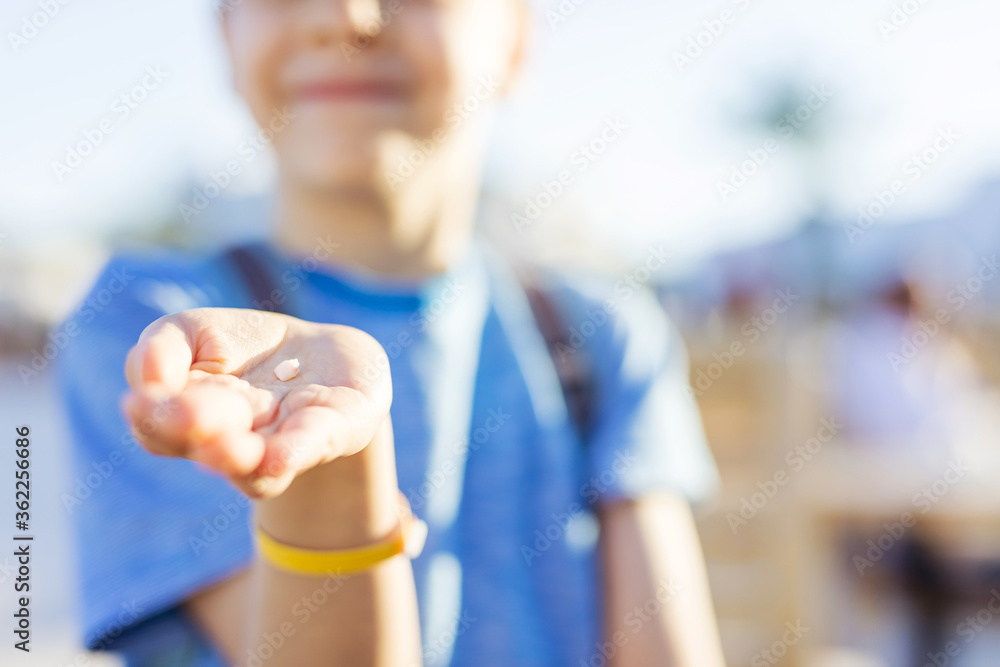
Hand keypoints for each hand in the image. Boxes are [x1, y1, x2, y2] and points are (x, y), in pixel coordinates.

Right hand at [121, 308, 391, 499]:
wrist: (326, 354)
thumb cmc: (249, 346)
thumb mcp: (196, 331)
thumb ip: (164, 347)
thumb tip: (148, 373)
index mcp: (192, 415)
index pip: (159, 428)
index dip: (152, 418)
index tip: (142, 400)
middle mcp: (233, 440)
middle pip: (203, 447)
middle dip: (194, 432)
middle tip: (190, 415)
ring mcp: (282, 441)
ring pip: (253, 466)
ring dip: (239, 458)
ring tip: (232, 449)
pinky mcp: (333, 431)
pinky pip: (310, 446)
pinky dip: (294, 451)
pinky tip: (282, 455)